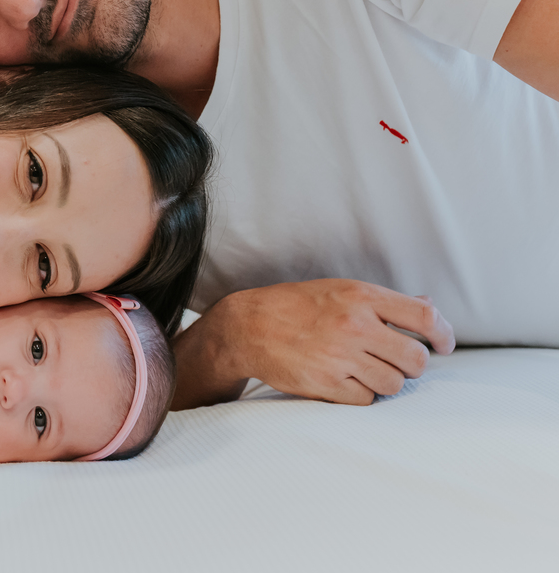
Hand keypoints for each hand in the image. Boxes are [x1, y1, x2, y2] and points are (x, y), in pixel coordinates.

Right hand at [208, 279, 455, 405]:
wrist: (247, 328)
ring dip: (385, 381)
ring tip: (365, 370)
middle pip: (416, 359)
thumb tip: (429, 306)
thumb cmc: (295, 306)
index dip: (443, 335)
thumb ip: (384, 302)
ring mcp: (340, 357)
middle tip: (395, 361)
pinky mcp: (326, 383)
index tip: (443, 345)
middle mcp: (354, 325)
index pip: (425, 317)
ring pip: (394, 383)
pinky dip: (360, 394)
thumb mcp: (339, 291)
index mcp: (360, 296)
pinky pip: (366, 399)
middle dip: (411, 364)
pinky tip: (344, 380)